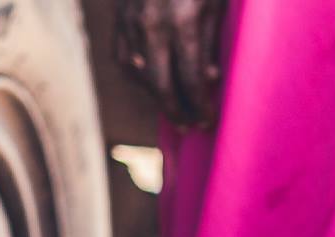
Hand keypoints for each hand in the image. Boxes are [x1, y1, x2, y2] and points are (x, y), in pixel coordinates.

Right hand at [115, 0, 227, 126]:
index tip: (208, 121)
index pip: (191, 80)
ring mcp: (131, 21)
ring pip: (139, 75)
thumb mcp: (215, 3)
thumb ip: (211, 41)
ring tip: (174, 104)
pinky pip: (122, 58)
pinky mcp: (119, 15)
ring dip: (156, 95)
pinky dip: (137, 76)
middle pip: (160, 85)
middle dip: (175, 112)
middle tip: (188, 127)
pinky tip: (152, 81)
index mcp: (183, 22)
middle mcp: (152, 25)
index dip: (200, 106)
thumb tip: (210, 79)